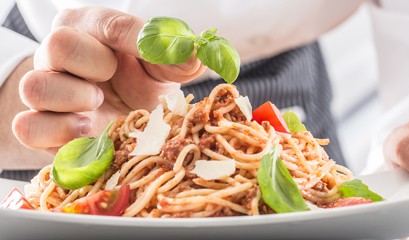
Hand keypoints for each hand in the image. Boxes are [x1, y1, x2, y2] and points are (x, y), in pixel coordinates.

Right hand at [12, 7, 205, 152]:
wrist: (130, 121)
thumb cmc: (143, 82)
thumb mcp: (166, 67)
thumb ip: (178, 58)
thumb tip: (195, 52)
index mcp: (88, 28)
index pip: (105, 23)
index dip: (133, 41)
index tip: (154, 58)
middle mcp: (57, 55)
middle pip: (57, 45)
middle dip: (95, 65)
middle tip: (113, 79)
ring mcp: (45, 91)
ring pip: (36, 87)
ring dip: (75, 100)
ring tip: (100, 105)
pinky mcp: (40, 128)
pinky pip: (28, 127)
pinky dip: (59, 133)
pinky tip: (88, 132)